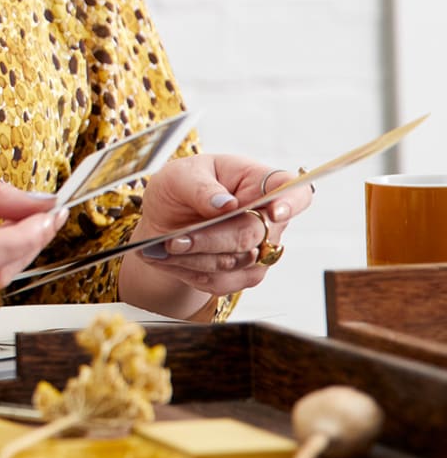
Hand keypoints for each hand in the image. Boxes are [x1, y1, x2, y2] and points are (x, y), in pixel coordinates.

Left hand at [125, 154, 313, 302]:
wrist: (165, 221)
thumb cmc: (180, 188)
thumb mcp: (179, 175)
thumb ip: (200, 187)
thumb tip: (224, 204)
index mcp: (259, 182)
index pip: (295, 192)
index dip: (291, 203)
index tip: (274, 212)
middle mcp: (269, 219)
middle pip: (252, 234)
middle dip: (209, 239)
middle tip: (175, 240)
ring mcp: (262, 250)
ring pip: (235, 263)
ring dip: (195, 258)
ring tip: (163, 249)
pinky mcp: (246, 275)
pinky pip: (221, 282)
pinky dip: (189, 271)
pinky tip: (168, 259)